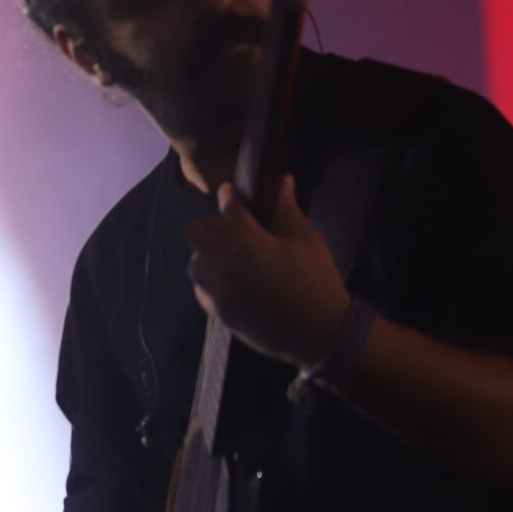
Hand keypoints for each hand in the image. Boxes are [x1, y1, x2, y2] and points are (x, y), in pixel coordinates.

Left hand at [184, 176, 350, 365]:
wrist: (318, 332)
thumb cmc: (316, 280)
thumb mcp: (306, 239)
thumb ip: (286, 208)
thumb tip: (281, 180)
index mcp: (247, 242)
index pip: (226, 206)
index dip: (230, 195)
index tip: (234, 193)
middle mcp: (223, 264)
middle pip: (195, 231)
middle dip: (211, 225)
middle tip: (233, 230)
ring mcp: (217, 290)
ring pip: (194, 262)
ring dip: (207, 253)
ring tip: (232, 257)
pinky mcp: (217, 311)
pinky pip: (200, 288)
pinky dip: (210, 280)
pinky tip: (232, 281)